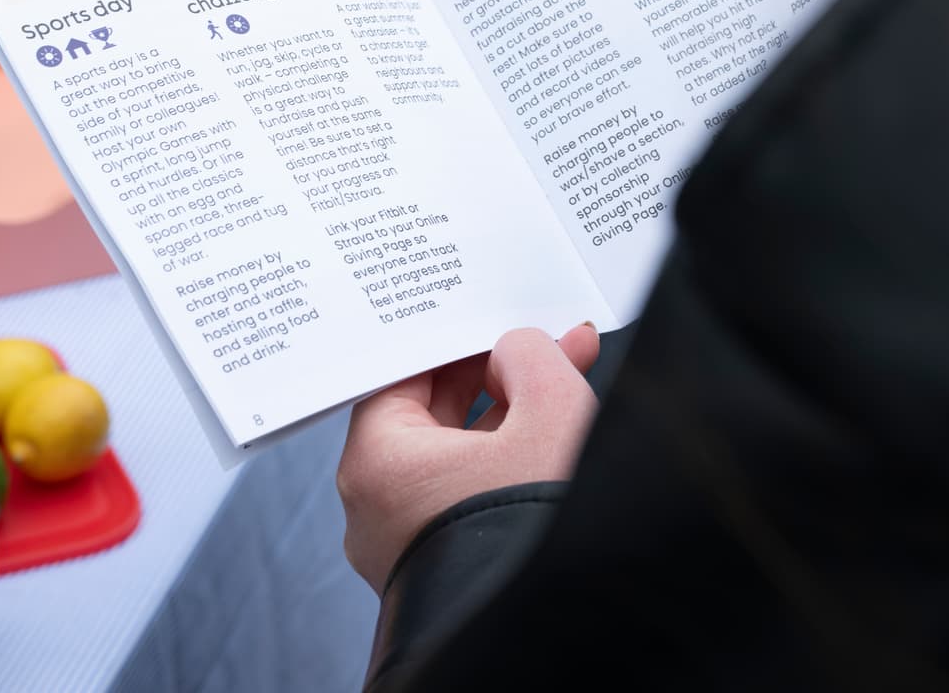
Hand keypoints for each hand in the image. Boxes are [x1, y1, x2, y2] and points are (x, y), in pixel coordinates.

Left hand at [338, 323, 599, 593]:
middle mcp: (377, 510)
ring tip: (570, 373)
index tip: (486, 311)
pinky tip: (560, 430)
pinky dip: (511, 457)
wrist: (561, 637)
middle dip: (496, 369)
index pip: (402, 372)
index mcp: (377, 465)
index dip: (451, 335)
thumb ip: (530, 357)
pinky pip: (471, 492)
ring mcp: (410, 546)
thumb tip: (518, 354)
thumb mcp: (550, 410)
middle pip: (433, 410)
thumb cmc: (537, 530)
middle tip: (542, 338)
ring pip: (460, 453)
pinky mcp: (445, 569)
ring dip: (514, 410)